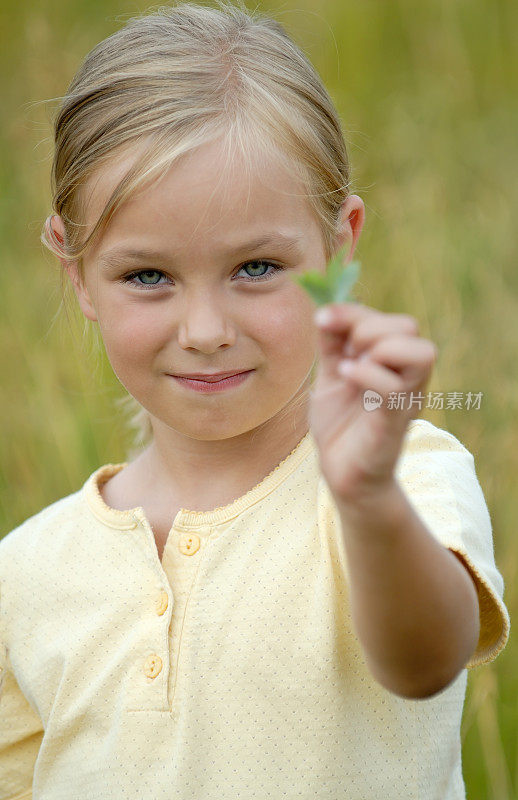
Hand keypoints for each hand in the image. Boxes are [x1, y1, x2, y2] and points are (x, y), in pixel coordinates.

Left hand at [308, 302, 437, 504]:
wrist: (342, 474)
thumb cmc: (340, 426)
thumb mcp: (330, 377)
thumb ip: (332, 345)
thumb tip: (325, 309)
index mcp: (393, 362)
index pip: (391, 319)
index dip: (354, 312)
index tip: (323, 321)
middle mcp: (407, 377)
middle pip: (409, 326)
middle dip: (368, 328)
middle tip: (344, 353)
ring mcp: (405, 398)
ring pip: (420, 352)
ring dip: (378, 348)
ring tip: (348, 367)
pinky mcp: (394, 421)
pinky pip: (395, 387)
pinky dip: (367, 373)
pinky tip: (344, 376)